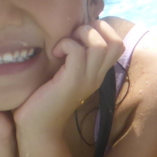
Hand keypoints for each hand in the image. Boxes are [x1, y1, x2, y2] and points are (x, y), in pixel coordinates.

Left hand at [13, 20, 123, 138]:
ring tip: (64, 45)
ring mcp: (87, 79)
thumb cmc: (45, 98)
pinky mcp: (72, 81)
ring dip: (80, 35)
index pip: (118, 43)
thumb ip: (73, 57)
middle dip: (93, 29)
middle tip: (72, 38)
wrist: (38, 127)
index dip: (101, 30)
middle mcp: (97, 75)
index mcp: (98, 73)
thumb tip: (70, 33)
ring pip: (99, 45)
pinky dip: (65, 44)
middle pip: (116, 42)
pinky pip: (77, 52)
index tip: (78, 36)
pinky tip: (54, 53)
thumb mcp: (65, 74)